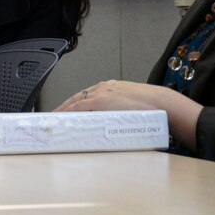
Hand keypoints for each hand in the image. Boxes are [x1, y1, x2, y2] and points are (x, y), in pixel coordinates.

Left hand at [55, 79, 200, 147]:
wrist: (163, 105)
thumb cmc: (153, 108)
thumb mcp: (133, 106)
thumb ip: (122, 112)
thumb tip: (117, 126)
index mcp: (111, 87)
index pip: (86, 95)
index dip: (73, 104)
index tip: (64, 112)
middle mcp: (104, 88)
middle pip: (77, 98)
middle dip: (63, 108)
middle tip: (52, 118)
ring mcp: (101, 94)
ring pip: (74, 102)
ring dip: (62, 112)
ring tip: (52, 121)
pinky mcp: (101, 101)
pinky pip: (78, 108)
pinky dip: (67, 113)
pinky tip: (61, 120)